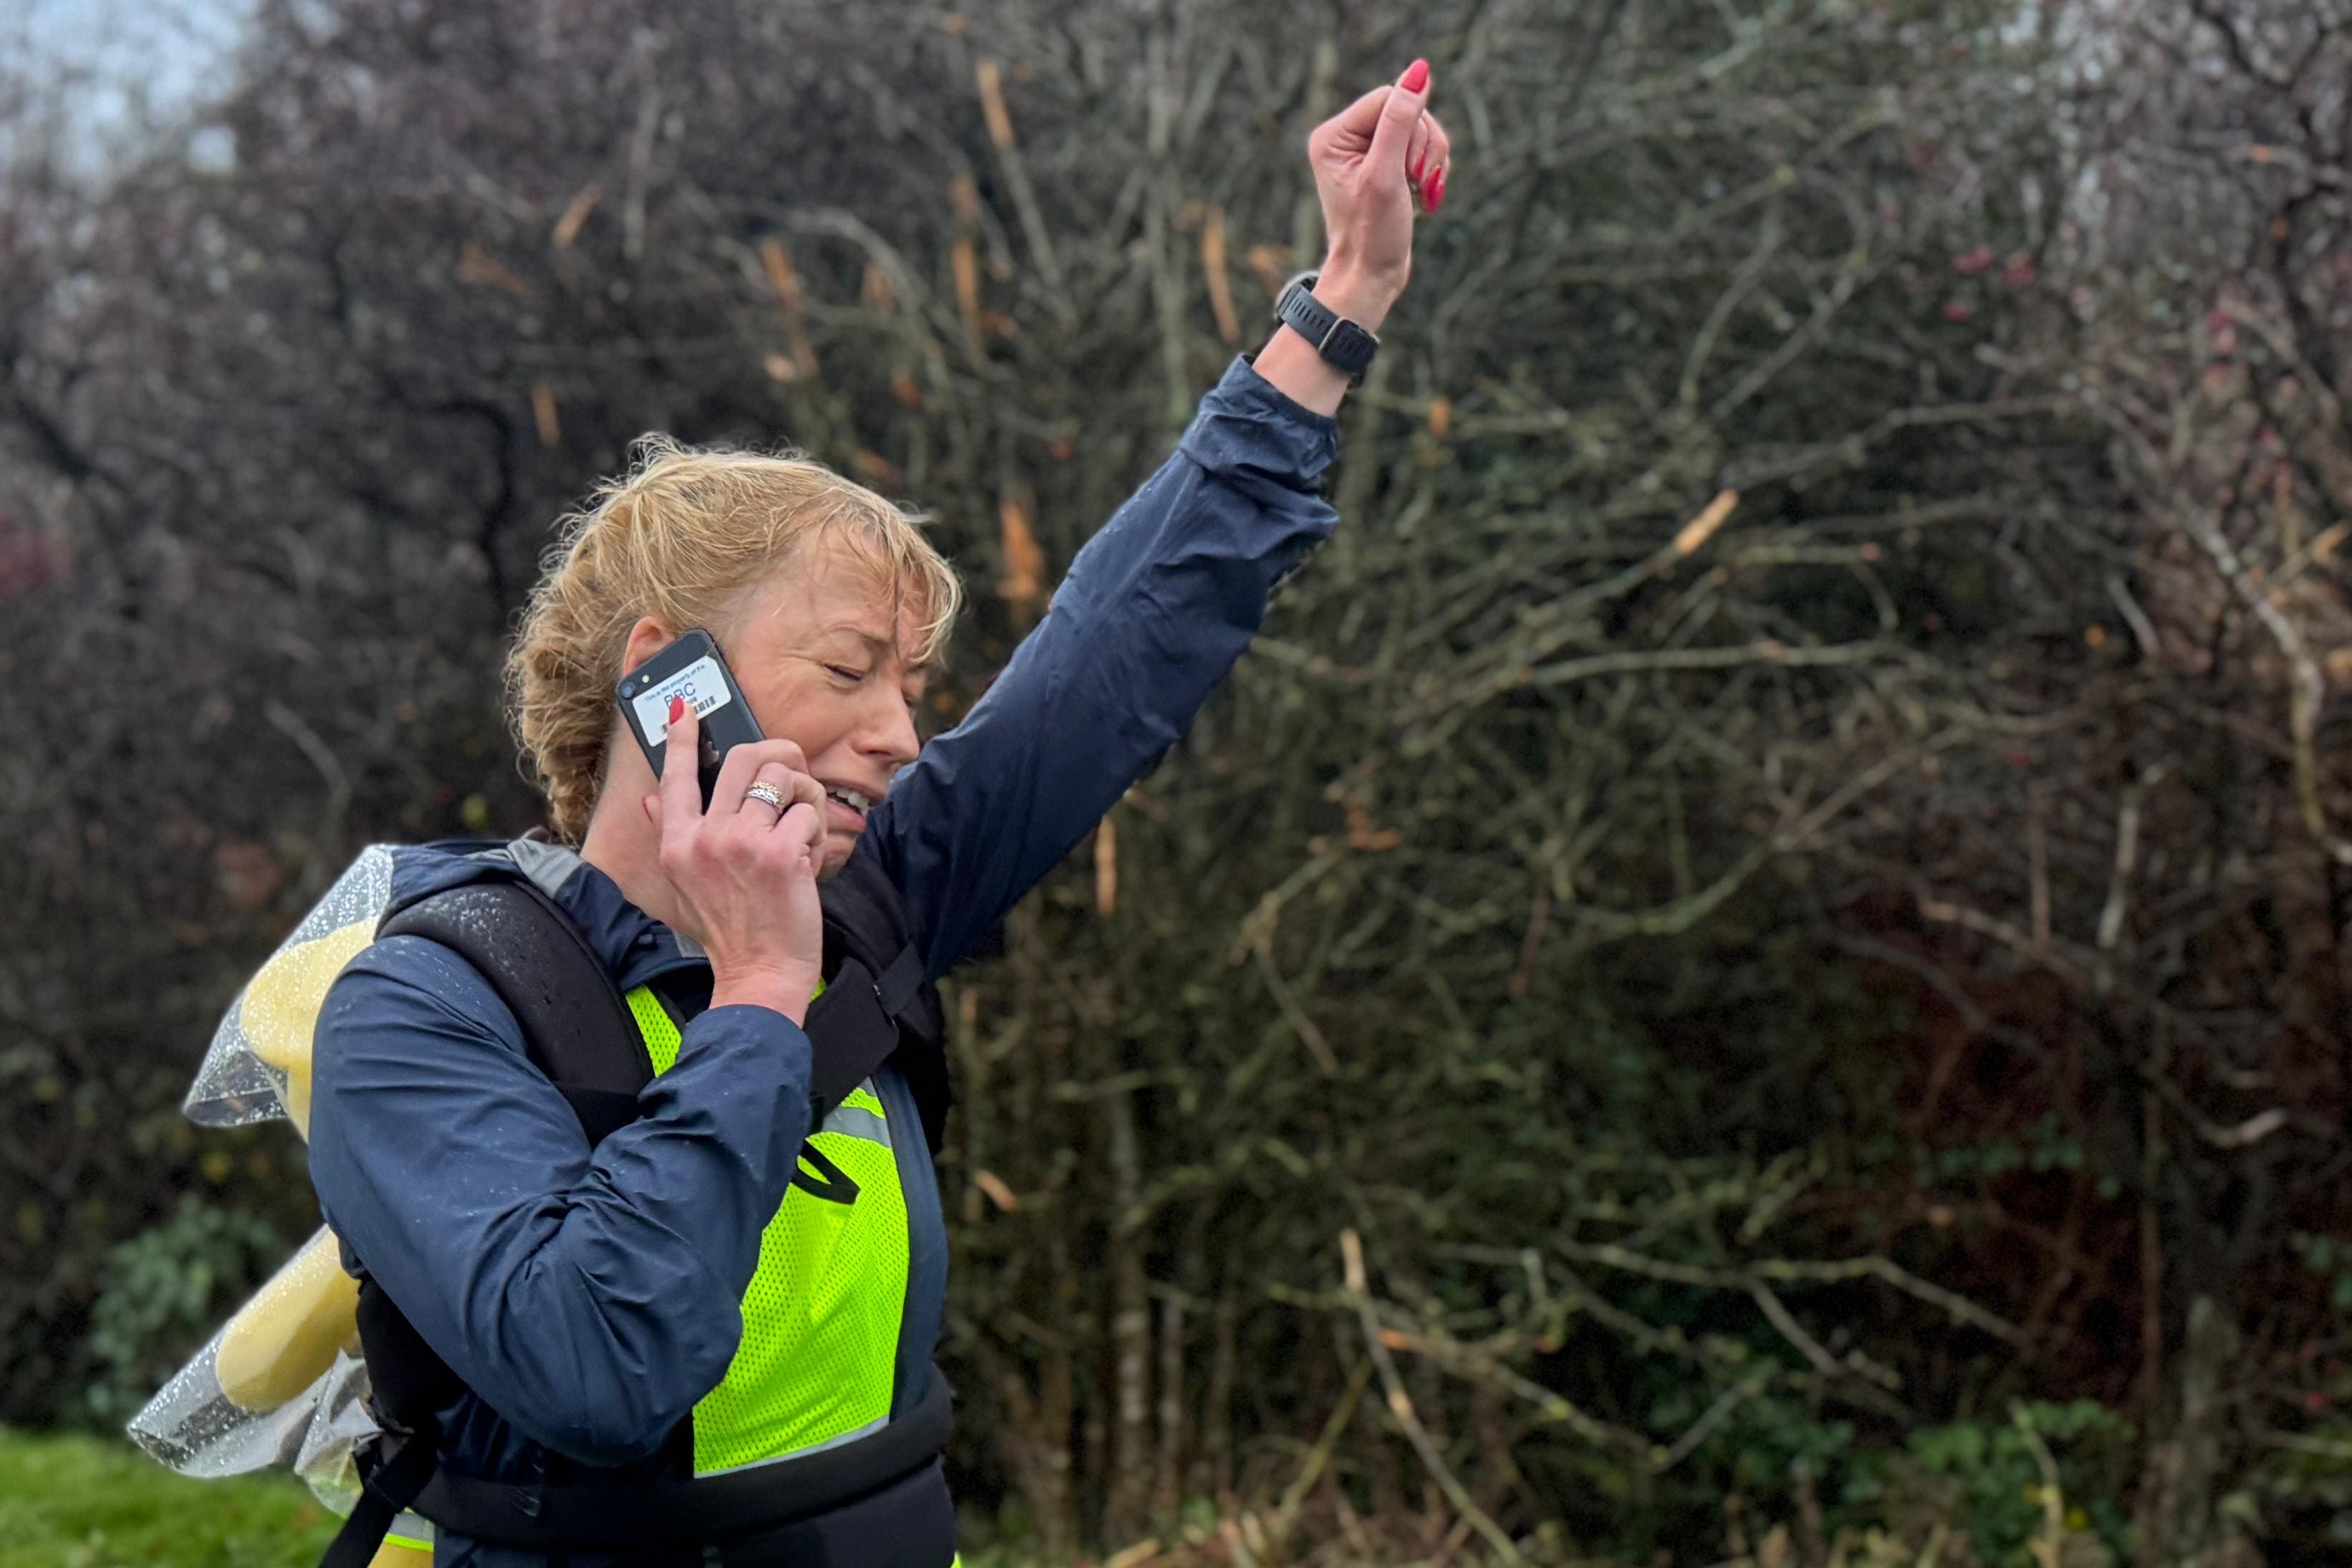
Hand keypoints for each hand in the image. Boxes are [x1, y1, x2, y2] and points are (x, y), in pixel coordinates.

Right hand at [639, 697, 829, 1024]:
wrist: (759, 974)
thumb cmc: (731, 929)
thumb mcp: (687, 884)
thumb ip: (672, 834)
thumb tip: (652, 798)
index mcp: (678, 843)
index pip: (676, 776)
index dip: (682, 738)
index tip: (684, 708)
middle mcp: (705, 837)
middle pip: (746, 757)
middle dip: (780, 757)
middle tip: (794, 776)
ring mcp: (742, 842)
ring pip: (786, 778)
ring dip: (807, 800)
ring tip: (804, 831)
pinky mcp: (779, 853)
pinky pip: (810, 814)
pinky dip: (819, 835)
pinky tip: (809, 863)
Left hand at [1305, 58, 1450, 334]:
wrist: (1370, 279)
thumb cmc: (1372, 234)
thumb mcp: (1387, 173)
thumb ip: (1401, 120)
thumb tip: (1419, 70)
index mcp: (1333, 135)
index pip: (1390, 98)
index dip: (1412, 128)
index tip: (1408, 169)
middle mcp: (1345, 139)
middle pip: (1408, 113)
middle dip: (1424, 148)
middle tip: (1415, 184)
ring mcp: (1366, 153)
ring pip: (1421, 130)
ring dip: (1431, 162)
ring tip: (1421, 193)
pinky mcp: (1385, 167)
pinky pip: (1423, 150)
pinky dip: (1430, 173)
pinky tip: (1422, 198)